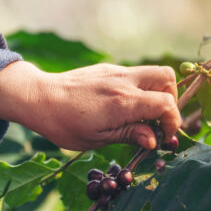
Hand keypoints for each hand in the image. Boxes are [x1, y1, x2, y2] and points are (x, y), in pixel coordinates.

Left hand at [0, 61, 181, 150]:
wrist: (38, 98)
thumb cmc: (64, 124)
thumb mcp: (96, 139)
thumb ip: (129, 135)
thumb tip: (154, 141)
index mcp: (123, 103)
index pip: (165, 104)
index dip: (172, 122)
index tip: (163, 136)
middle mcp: (123, 82)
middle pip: (167, 78)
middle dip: (170, 99)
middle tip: (156, 120)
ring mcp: (115, 72)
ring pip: (151, 72)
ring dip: (154, 92)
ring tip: (141, 114)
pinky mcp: (106, 69)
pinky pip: (132, 74)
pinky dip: (137, 88)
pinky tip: (121, 106)